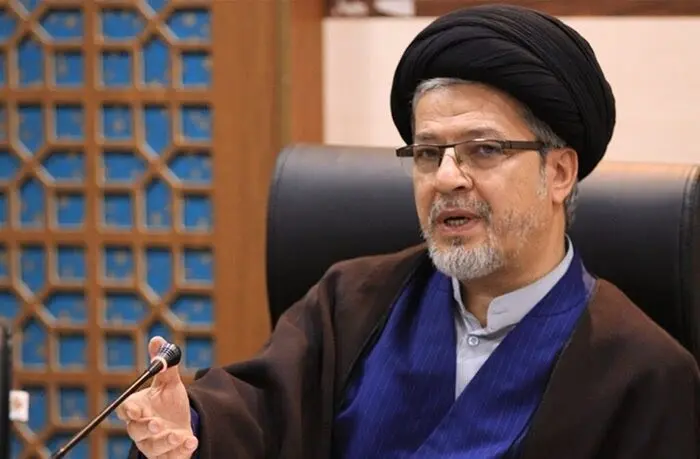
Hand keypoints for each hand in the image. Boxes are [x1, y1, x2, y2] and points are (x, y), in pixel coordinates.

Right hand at [117, 336, 198, 457]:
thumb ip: (164, 364)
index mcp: (138, 408)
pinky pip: (170, 458)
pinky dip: (181, 451)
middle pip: (136, 431)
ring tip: (179, 434)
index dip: (127, 410)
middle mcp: (141, 428)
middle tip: (157, 423)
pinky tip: (192, 441)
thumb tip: (158, 339)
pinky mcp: (167, 456)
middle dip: (146, 428)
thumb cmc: (170, 402)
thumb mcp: (170, 382)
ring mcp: (153, 445)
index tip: (134, 408)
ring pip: (152, 447)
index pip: (125, 410)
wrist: (185, 421)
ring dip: (165, 441)